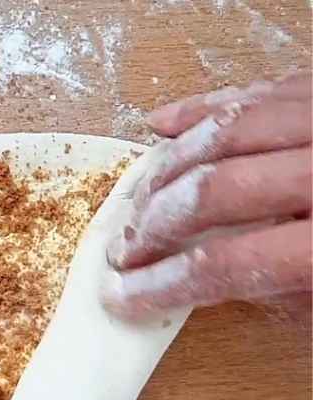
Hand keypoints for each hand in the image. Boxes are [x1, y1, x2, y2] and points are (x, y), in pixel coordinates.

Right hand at [101, 71, 311, 321]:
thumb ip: (289, 295)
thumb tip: (213, 279)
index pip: (227, 263)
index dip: (164, 284)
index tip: (121, 298)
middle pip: (216, 191)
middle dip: (154, 226)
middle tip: (122, 252)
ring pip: (228, 132)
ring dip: (167, 170)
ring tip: (137, 203)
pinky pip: (260, 90)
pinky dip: (204, 109)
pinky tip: (163, 126)